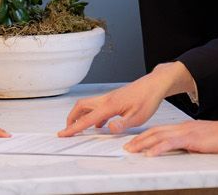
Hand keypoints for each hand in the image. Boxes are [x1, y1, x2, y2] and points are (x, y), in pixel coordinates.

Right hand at [58, 69, 176, 135]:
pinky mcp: (114, 98)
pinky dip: (93, 115)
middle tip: (68, 130)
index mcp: (109, 105)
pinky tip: (100, 125)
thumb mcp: (138, 117)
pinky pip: (97, 106)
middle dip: (71, 118)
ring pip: (88, 105)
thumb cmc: (147, 99)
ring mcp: (109, 97)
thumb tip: (109, 128)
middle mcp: (106, 99)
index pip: (87, 119)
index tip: (63, 134)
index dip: (73, 128)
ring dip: (80, 115)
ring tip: (79, 128)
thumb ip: (122, 124)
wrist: (154, 84)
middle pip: (81, 107)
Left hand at [125, 118, 217, 155]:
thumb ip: (189, 144)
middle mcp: (182, 127)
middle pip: (155, 132)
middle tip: (127, 146)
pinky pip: (171, 143)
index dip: (145, 136)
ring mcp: (186, 132)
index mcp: (183, 128)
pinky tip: (150, 153)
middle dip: (139, 139)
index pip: (160, 130)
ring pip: (159, 136)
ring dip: (143, 143)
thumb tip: (181, 151)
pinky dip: (158, 148)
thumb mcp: (200, 141)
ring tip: (132, 150)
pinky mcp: (191, 139)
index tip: (134, 142)